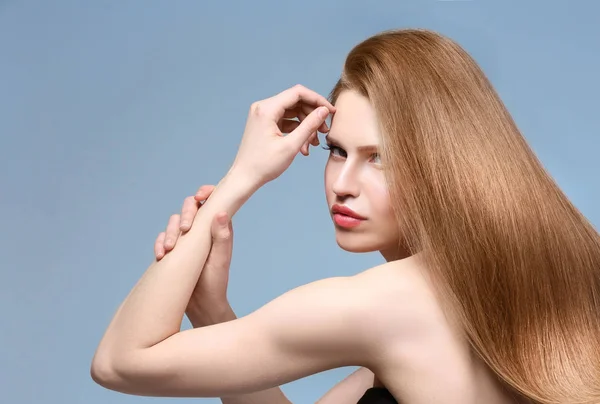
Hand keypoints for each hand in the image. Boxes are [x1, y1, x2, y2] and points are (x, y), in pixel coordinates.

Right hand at [154, 185, 233, 325]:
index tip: (200, 195)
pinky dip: (160, 243)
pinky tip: (161, 255)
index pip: (212, 203)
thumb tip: (222, 212)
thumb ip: (221, 237)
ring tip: (170, 248)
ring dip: (170, 231)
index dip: (206, 193)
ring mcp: (187, 240)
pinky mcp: (174, 251)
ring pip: (175, 223)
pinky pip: (163, 239)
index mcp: (218, 228)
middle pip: (190, 208)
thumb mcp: (220, 260)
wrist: (202, 307)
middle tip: (186, 229)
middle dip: (185, 213)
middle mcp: (202, 231)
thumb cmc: (216, 283)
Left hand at [231, 84, 335, 185]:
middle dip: (312, 115)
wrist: (245, 177)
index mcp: (267, 109)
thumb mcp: (291, 146)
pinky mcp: (265, 123)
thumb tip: (324, 110)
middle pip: (296, 102)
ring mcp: (263, 115)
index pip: (298, 93)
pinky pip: (286, 120)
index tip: (330, 111)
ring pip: (292, 112)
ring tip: (313, 142)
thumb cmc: (264, 165)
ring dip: (306, 125)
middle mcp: (263, 107)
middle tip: (324, 131)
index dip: (317, 100)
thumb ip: (309, 126)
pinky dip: (296, 130)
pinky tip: (304, 146)